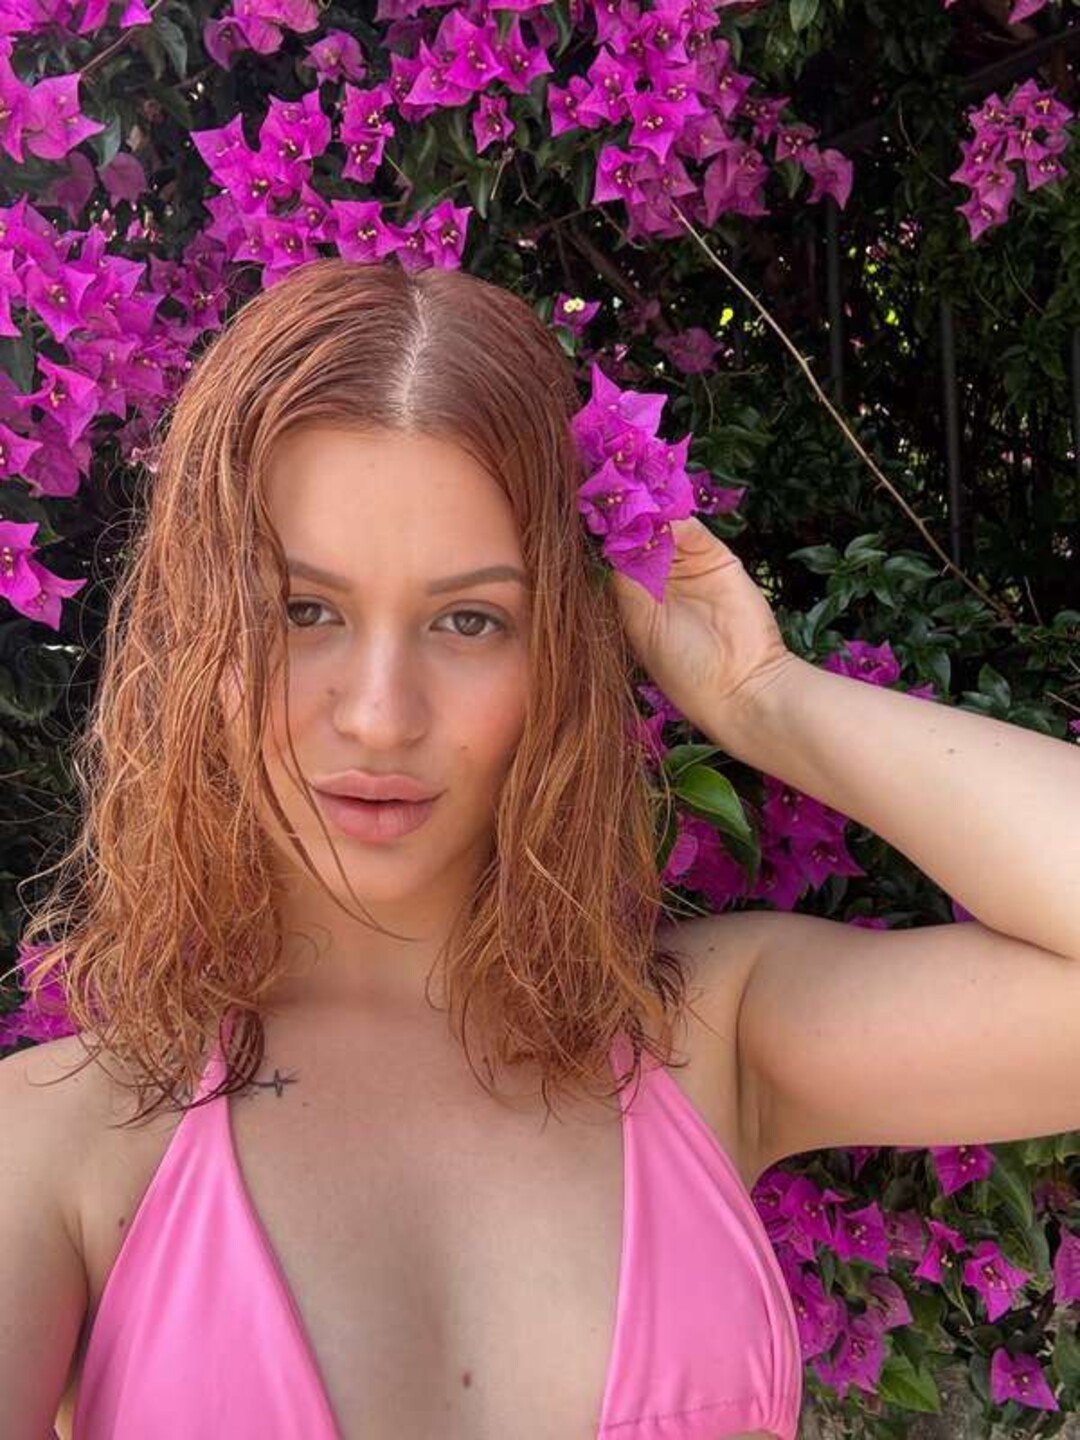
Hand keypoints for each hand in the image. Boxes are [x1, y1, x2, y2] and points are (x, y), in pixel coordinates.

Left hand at [609, 516, 795, 736]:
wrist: (740, 683)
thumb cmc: (682, 667)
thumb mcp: (641, 624)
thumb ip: (627, 582)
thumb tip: (611, 540)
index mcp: (634, 599)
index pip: (615, 557)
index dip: (605, 537)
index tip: (589, 513)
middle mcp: (658, 578)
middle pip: (637, 535)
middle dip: (624, 517)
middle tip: (609, 493)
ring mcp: (686, 565)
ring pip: (662, 527)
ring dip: (648, 513)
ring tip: (632, 496)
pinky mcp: (715, 556)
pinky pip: (692, 530)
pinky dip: (676, 517)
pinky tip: (661, 511)